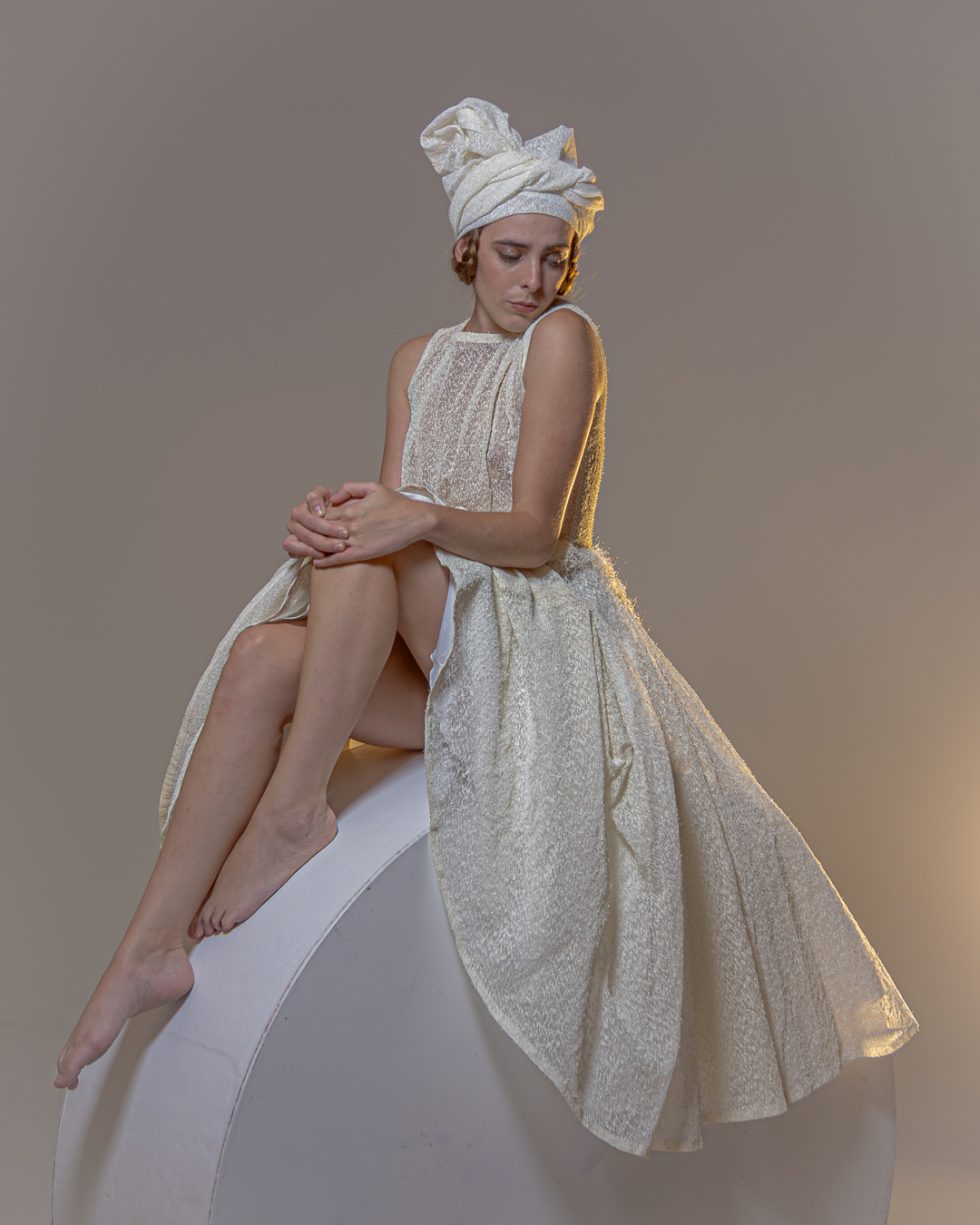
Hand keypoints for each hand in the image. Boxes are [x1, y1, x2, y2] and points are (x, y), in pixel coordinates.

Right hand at [283, 485, 350, 560]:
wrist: (342, 531)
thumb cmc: (346, 515)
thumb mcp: (351, 500)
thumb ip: (348, 492)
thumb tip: (333, 500)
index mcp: (312, 500)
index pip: (312, 498)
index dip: (315, 504)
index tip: (324, 512)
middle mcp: (299, 514)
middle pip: (306, 520)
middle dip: (326, 529)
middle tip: (345, 534)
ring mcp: (294, 529)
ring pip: (298, 532)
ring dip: (316, 543)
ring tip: (337, 547)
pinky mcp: (293, 544)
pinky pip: (292, 549)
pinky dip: (307, 552)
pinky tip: (323, 555)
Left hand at [309, 481, 426, 566]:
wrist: (416, 520)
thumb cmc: (397, 504)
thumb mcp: (373, 487)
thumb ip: (350, 489)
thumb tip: (334, 497)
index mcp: (350, 508)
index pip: (321, 514)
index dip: (311, 519)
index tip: (306, 523)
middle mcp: (349, 524)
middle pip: (319, 530)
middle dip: (307, 535)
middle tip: (298, 539)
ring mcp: (355, 539)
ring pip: (326, 546)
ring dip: (313, 549)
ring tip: (304, 553)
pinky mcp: (363, 553)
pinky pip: (339, 559)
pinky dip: (326, 562)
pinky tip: (318, 563)